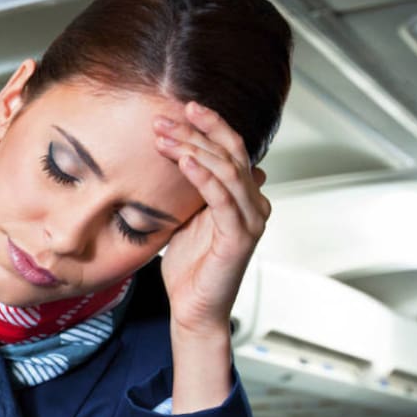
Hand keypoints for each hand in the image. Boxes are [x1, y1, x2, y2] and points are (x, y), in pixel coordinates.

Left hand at [153, 101, 270, 337]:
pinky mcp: (241, 237)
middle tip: (163, 119)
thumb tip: (182, 157)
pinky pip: (223, 199)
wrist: (193, 308)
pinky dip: (204, 177)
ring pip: (227, 171)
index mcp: (241, 195)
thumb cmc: (189, 266)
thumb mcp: (184, 216)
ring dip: (195, 149)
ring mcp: (250, 219)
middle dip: (196, 132)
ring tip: (166, 136)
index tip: (180, 108)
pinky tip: (185, 162)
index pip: (230, 148)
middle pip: (230, 153)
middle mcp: (253, 203)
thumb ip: (188, 187)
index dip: (208, 125)